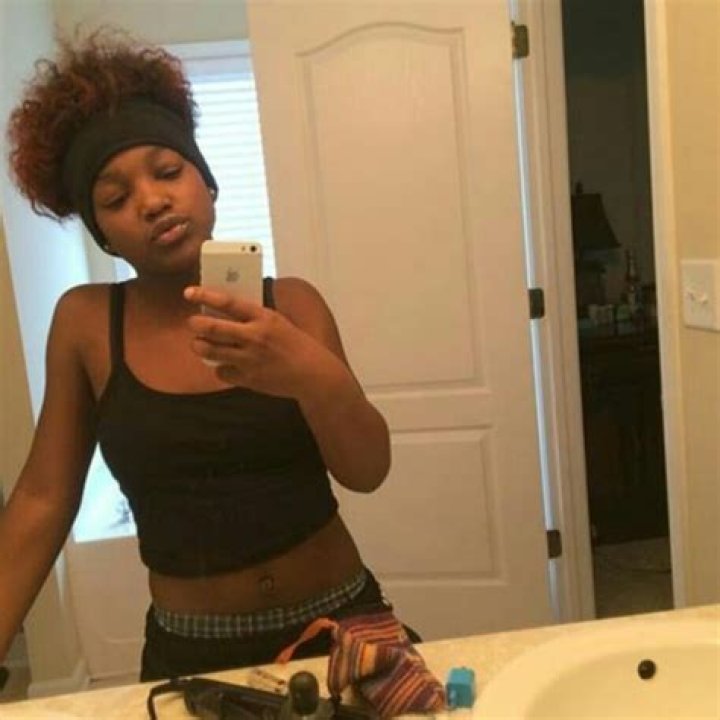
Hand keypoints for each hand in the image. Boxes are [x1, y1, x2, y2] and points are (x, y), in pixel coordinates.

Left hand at [184, 285, 340, 398]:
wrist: (312, 374)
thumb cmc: (295, 344)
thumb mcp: (278, 322)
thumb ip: (253, 317)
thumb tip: (223, 311)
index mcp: (264, 318)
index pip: (228, 302)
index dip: (205, 295)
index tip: (189, 292)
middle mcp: (254, 337)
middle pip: (212, 328)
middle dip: (195, 324)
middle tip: (192, 322)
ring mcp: (250, 359)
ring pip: (209, 351)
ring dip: (198, 346)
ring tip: (198, 343)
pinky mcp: (248, 379)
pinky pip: (221, 372)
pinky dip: (219, 368)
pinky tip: (224, 364)